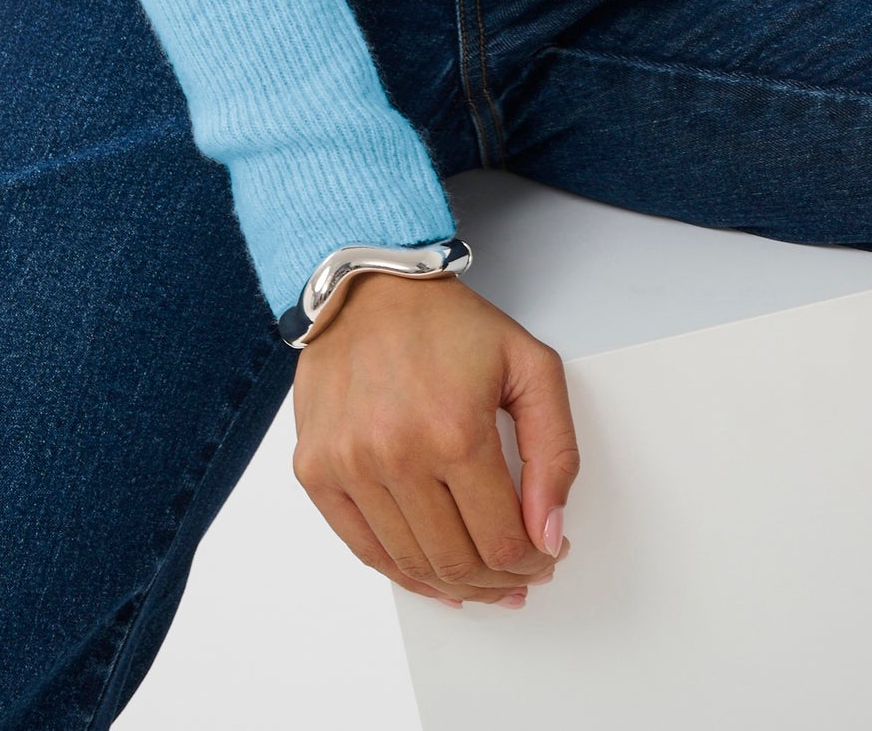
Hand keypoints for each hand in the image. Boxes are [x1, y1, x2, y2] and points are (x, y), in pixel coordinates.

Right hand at [291, 272, 578, 606]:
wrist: (369, 286)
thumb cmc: (449, 324)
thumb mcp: (531, 366)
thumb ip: (555, 452)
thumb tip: (548, 534)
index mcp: (455, 429)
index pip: (503, 540)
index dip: (533, 562)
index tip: (546, 556)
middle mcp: (396, 453)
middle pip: (458, 561)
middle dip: (500, 582)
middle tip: (520, 577)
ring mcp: (349, 465)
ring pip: (411, 564)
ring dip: (455, 585)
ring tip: (482, 580)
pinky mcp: (315, 469)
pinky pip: (363, 550)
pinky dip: (402, 573)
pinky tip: (431, 575)